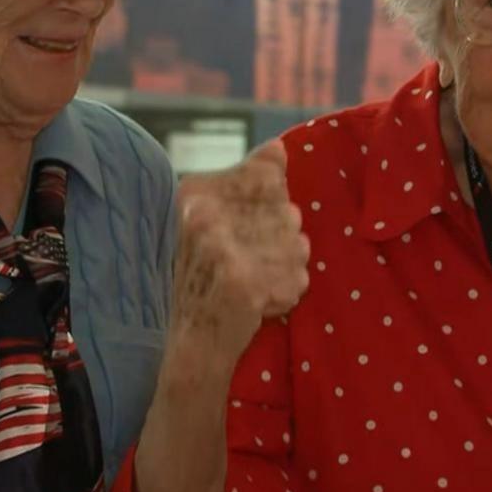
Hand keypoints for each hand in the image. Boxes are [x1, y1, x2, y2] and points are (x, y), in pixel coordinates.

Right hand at [167, 140, 309, 369]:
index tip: (253, 233)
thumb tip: (279, 147)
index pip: (268, 174)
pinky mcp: (243, 282)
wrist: (193, 343)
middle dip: (283, 242)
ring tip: (256, 284)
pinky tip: (260, 302)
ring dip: (287, 267)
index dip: (274, 208)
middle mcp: (204, 213)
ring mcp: (222, 248)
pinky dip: (287, 292)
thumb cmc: (207, 278)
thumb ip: (247, 180)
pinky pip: (297, 277)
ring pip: (298, 245)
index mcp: (195, 193)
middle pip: (288, 213)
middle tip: (252, 266)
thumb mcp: (214, 220)